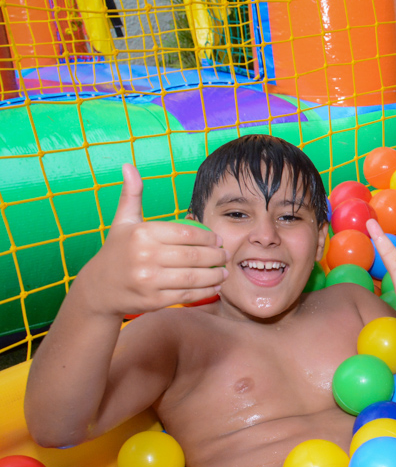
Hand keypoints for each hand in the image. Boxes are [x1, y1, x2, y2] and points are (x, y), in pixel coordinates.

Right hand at [81, 164, 228, 315]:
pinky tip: (214, 286)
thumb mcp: (122, 222)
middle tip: (226, 255)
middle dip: (216, 256)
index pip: (187, 233)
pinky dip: (205, 291)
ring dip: (215, 275)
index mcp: (141, 233)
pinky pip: (187, 294)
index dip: (208, 237)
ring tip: (224, 272)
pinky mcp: (154, 300)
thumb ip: (131, 195)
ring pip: (194, 276)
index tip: (218, 240)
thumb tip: (128, 166)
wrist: (98, 290)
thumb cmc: (116, 252)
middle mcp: (145, 256)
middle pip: (194, 255)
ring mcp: (149, 280)